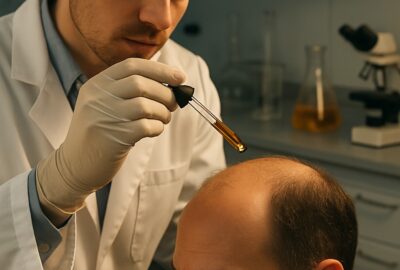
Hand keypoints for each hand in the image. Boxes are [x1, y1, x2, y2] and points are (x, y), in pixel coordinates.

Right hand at [36, 58, 185, 218]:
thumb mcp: (104, 104)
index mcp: (97, 84)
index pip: (132, 66)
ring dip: (163, 112)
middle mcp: (98, 97)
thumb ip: (129, 91)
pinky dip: (157, 127)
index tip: (180, 77)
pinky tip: (154, 130)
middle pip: (141, 83)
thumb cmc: (99, 133)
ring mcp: (104, 117)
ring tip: (164, 118)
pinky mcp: (114, 138)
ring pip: (146, 105)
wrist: (74, 166)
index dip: (160, 69)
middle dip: (165, 93)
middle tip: (173, 103)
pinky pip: (146, 126)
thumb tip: (171, 85)